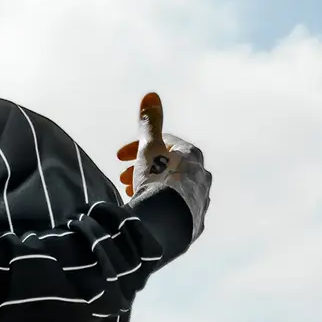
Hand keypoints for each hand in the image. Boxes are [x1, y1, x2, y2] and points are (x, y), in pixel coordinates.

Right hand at [117, 94, 209, 239]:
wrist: (164, 226)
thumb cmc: (156, 183)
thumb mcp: (149, 149)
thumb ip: (150, 125)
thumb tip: (151, 95)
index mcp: (192, 156)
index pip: (164, 144)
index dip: (138, 147)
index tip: (119, 158)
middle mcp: (202, 175)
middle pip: (168, 167)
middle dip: (143, 170)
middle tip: (123, 179)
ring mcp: (200, 201)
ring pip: (173, 190)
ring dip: (152, 189)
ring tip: (133, 196)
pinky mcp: (195, 224)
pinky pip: (177, 212)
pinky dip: (162, 209)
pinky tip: (150, 213)